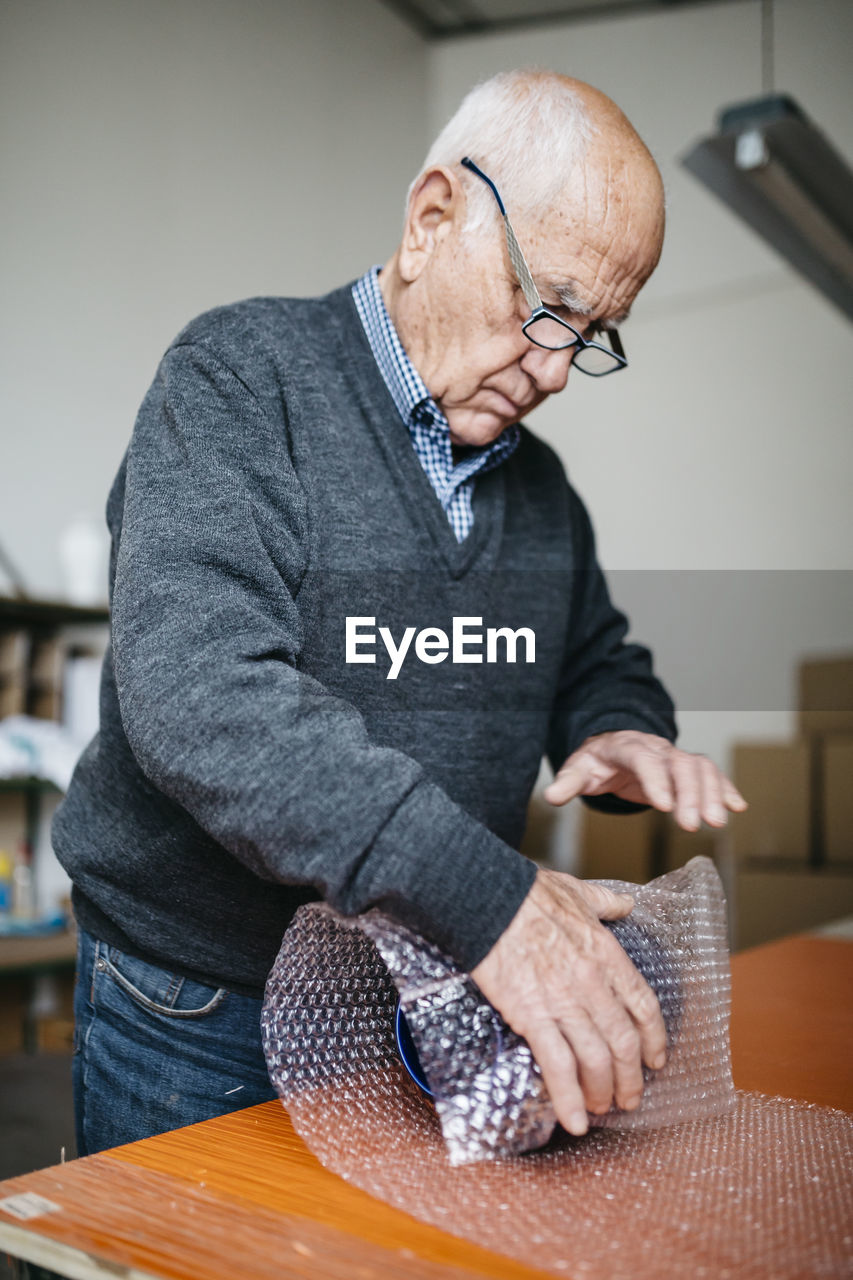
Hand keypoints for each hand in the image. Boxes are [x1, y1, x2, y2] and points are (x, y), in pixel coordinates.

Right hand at [471, 867, 666, 1135]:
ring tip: (601, 1109)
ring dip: (602, 1092)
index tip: (656, 1059)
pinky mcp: (532, 1016)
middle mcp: (592, 984)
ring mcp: (564, 1003)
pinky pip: (557, 1066)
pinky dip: (568, 1098)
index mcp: (607, 954)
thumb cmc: (528, 893)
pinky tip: (573, 1120)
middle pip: (624, 1042)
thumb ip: (606, 902)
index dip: (655, 1038)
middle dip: (631, 1077)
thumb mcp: (577, 891)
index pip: (643, 1005)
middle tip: (630, 1098)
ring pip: (596, 1060)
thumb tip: (626, 903)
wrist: (487, 899)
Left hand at [544, 730, 746, 830]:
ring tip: (717, 822)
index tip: (665, 807)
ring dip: (711, 794)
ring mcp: (675, 757)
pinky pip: (711, 774)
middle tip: (692, 825)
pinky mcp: (687, 769)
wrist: (612, 747)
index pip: (645, 761)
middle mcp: (657, 749)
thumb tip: (551, 796)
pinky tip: (738, 806)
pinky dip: (726, 788)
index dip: (657, 781)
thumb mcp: (578, 769)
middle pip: (679, 765)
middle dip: (689, 794)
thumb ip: (568, 782)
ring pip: (700, 768)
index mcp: (627, 747)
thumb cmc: (595, 761)